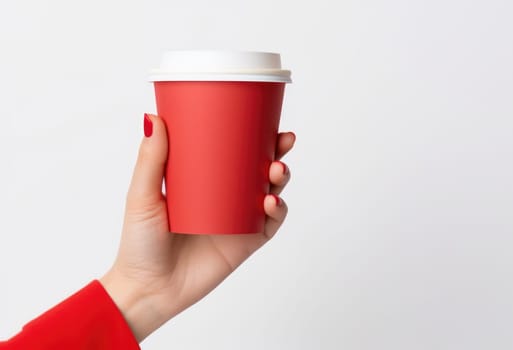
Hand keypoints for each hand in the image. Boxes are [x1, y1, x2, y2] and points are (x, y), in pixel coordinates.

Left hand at [100, 114, 294, 341]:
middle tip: (282, 142)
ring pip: (270, 192)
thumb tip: (154, 117)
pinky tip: (271, 203)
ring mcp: (237, 219)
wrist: (149, 289)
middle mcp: (225, 197)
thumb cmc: (139, 243)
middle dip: (277, 152)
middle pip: (260, 168)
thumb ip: (150, 160)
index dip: (254, 135)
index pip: (234, 151)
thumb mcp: (142, 196)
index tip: (265, 118)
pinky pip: (270, 225)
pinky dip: (278, 211)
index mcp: (204, 180)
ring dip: (281, 179)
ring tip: (276, 172)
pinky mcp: (245, 243)